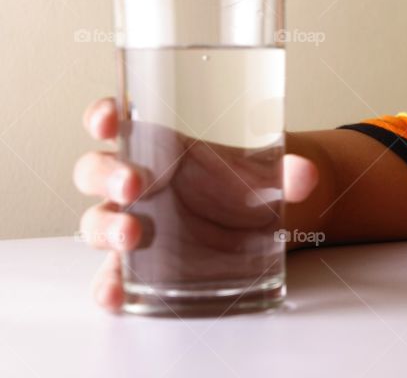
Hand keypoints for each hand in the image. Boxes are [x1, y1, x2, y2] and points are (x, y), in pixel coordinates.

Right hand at [73, 97, 319, 312]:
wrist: (267, 226)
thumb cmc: (251, 186)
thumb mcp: (271, 173)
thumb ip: (289, 172)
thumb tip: (306, 174)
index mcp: (160, 146)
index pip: (116, 122)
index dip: (104, 116)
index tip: (111, 118)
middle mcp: (139, 183)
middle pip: (97, 172)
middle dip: (109, 175)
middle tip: (135, 184)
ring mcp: (135, 224)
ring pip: (98, 221)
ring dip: (107, 227)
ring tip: (133, 234)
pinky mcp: (142, 267)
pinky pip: (112, 275)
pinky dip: (108, 284)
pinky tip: (117, 292)